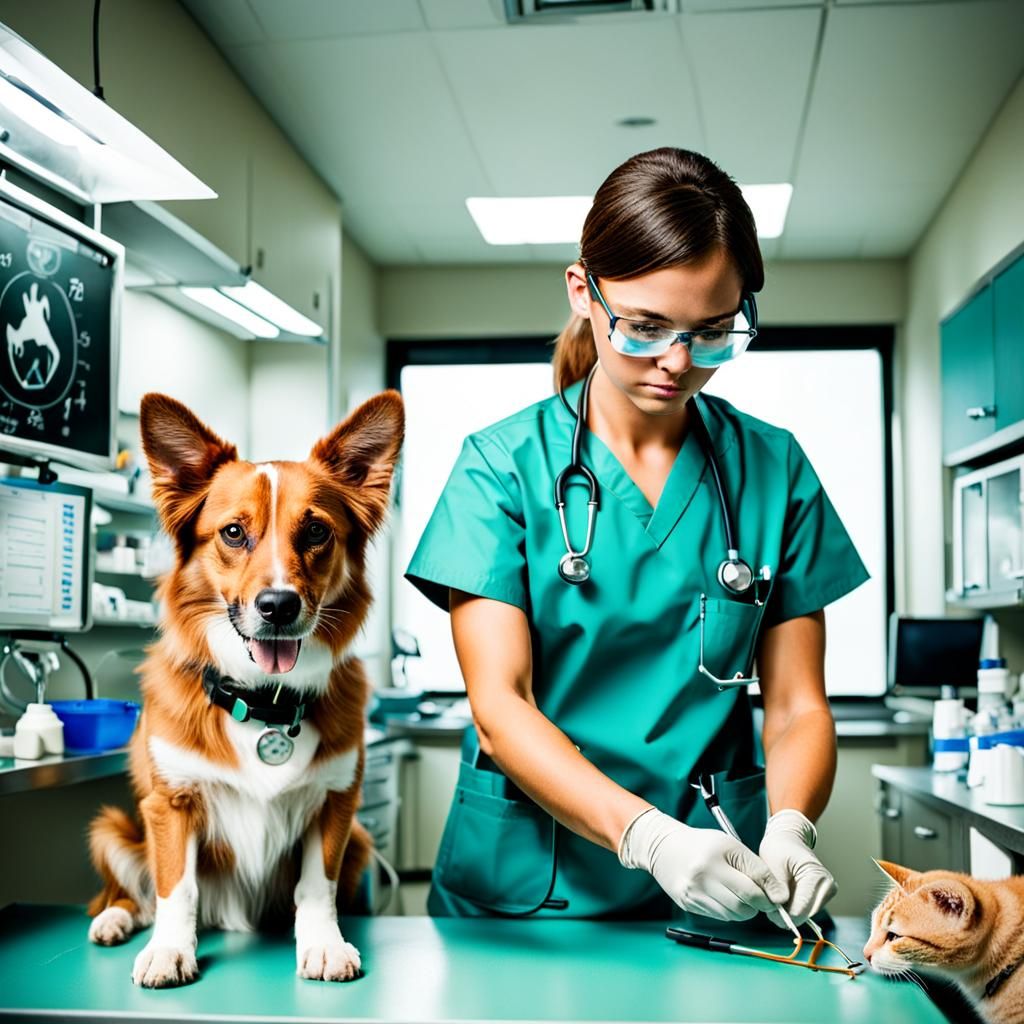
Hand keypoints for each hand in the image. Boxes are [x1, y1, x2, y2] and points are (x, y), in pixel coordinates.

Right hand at [618, 808, 788, 921]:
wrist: (664, 848)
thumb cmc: (703, 845)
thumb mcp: (730, 845)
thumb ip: (755, 868)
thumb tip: (779, 896)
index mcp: (716, 856)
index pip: (753, 884)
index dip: (771, 893)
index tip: (779, 897)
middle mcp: (703, 876)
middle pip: (745, 904)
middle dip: (759, 904)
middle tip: (760, 897)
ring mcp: (694, 892)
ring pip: (734, 914)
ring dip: (744, 909)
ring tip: (740, 894)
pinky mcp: (688, 904)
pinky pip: (720, 916)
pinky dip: (728, 910)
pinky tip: (723, 896)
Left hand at [758, 809, 836, 926]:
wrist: (788, 840)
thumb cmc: (778, 849)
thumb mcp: (772, 866)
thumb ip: (777, 890)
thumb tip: (780, 914)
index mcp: (817, 877)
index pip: (799, 912)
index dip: (780, 914)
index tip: (767, 902)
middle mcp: (827, 887)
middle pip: (803, 916)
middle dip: (784, 912)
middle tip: (770, 895)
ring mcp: (827, 893)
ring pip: (803, 916)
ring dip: (788, 909)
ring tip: (778, 891)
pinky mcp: (823, 897)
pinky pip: (804, 911)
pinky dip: (792, 906)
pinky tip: (785, 893)